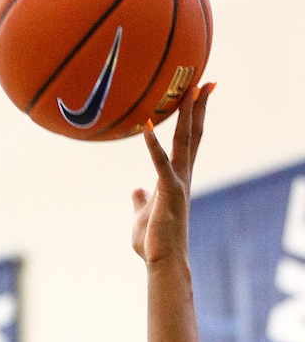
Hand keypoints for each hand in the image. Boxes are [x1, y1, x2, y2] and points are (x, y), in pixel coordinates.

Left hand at [131, 82, 214, 267]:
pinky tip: (144, 125)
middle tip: (205, 80)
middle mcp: (182, 176)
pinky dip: (152, 144)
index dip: (193, 118)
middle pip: (192, 134)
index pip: (188, 142)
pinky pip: (160, 163)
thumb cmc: (153, 241)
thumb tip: (136, 189)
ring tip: (190, 89)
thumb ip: (141, 199)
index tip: (198, 95)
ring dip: (186, 115)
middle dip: (198, 107)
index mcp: (176, 178)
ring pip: (184, 142)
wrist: (162, 261)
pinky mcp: (168, 192)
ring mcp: (177, 183)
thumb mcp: (142, 214)